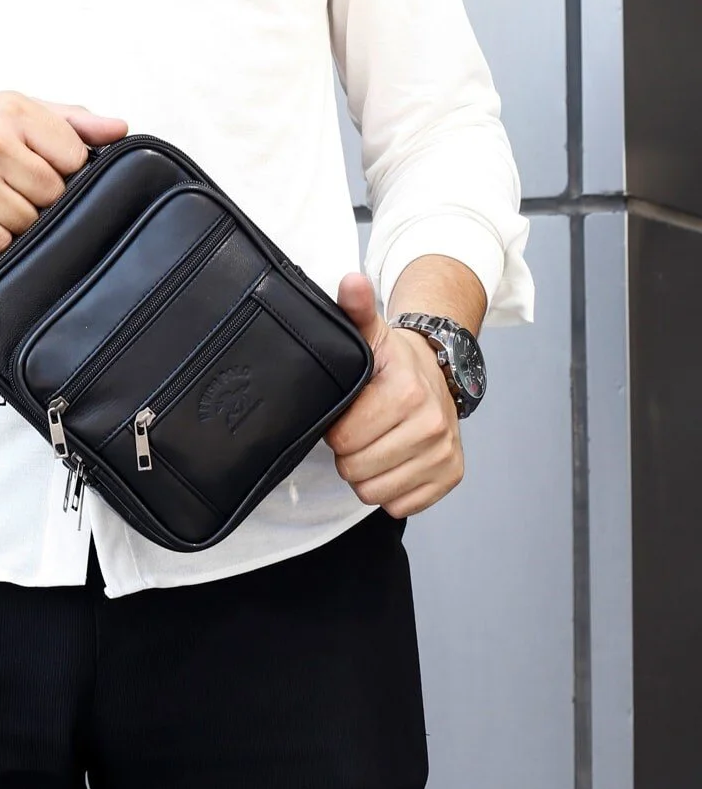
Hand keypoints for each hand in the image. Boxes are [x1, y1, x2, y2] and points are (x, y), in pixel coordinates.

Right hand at [0, 91, 127, 251]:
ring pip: (29, 222)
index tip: (42, 162)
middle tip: (11, 182)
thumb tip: (120, 130)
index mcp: (11, 110)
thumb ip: (71, 120)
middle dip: (39, 195)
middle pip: (53, 193)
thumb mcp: (14, 109)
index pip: (74, 156)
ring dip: (16, 217)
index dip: (65, 167)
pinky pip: (1, 242)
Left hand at [323, 272, 463, 517]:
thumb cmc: (393, 360)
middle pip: (356, 470)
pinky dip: (391, 489)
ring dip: (366, 473)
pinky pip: (400, 506)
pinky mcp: (451, 476)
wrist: (437, 373)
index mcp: (407, 391)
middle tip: (359, 428)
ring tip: (374, 443)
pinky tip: (393, 459)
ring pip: (375, 493)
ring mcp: (444, 453)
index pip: (344, 439)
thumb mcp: (371, 332)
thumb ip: (354, 309)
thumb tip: (350, 282)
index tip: (348, 411)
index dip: (336, 428)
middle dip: (348, 453)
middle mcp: (432, 425)